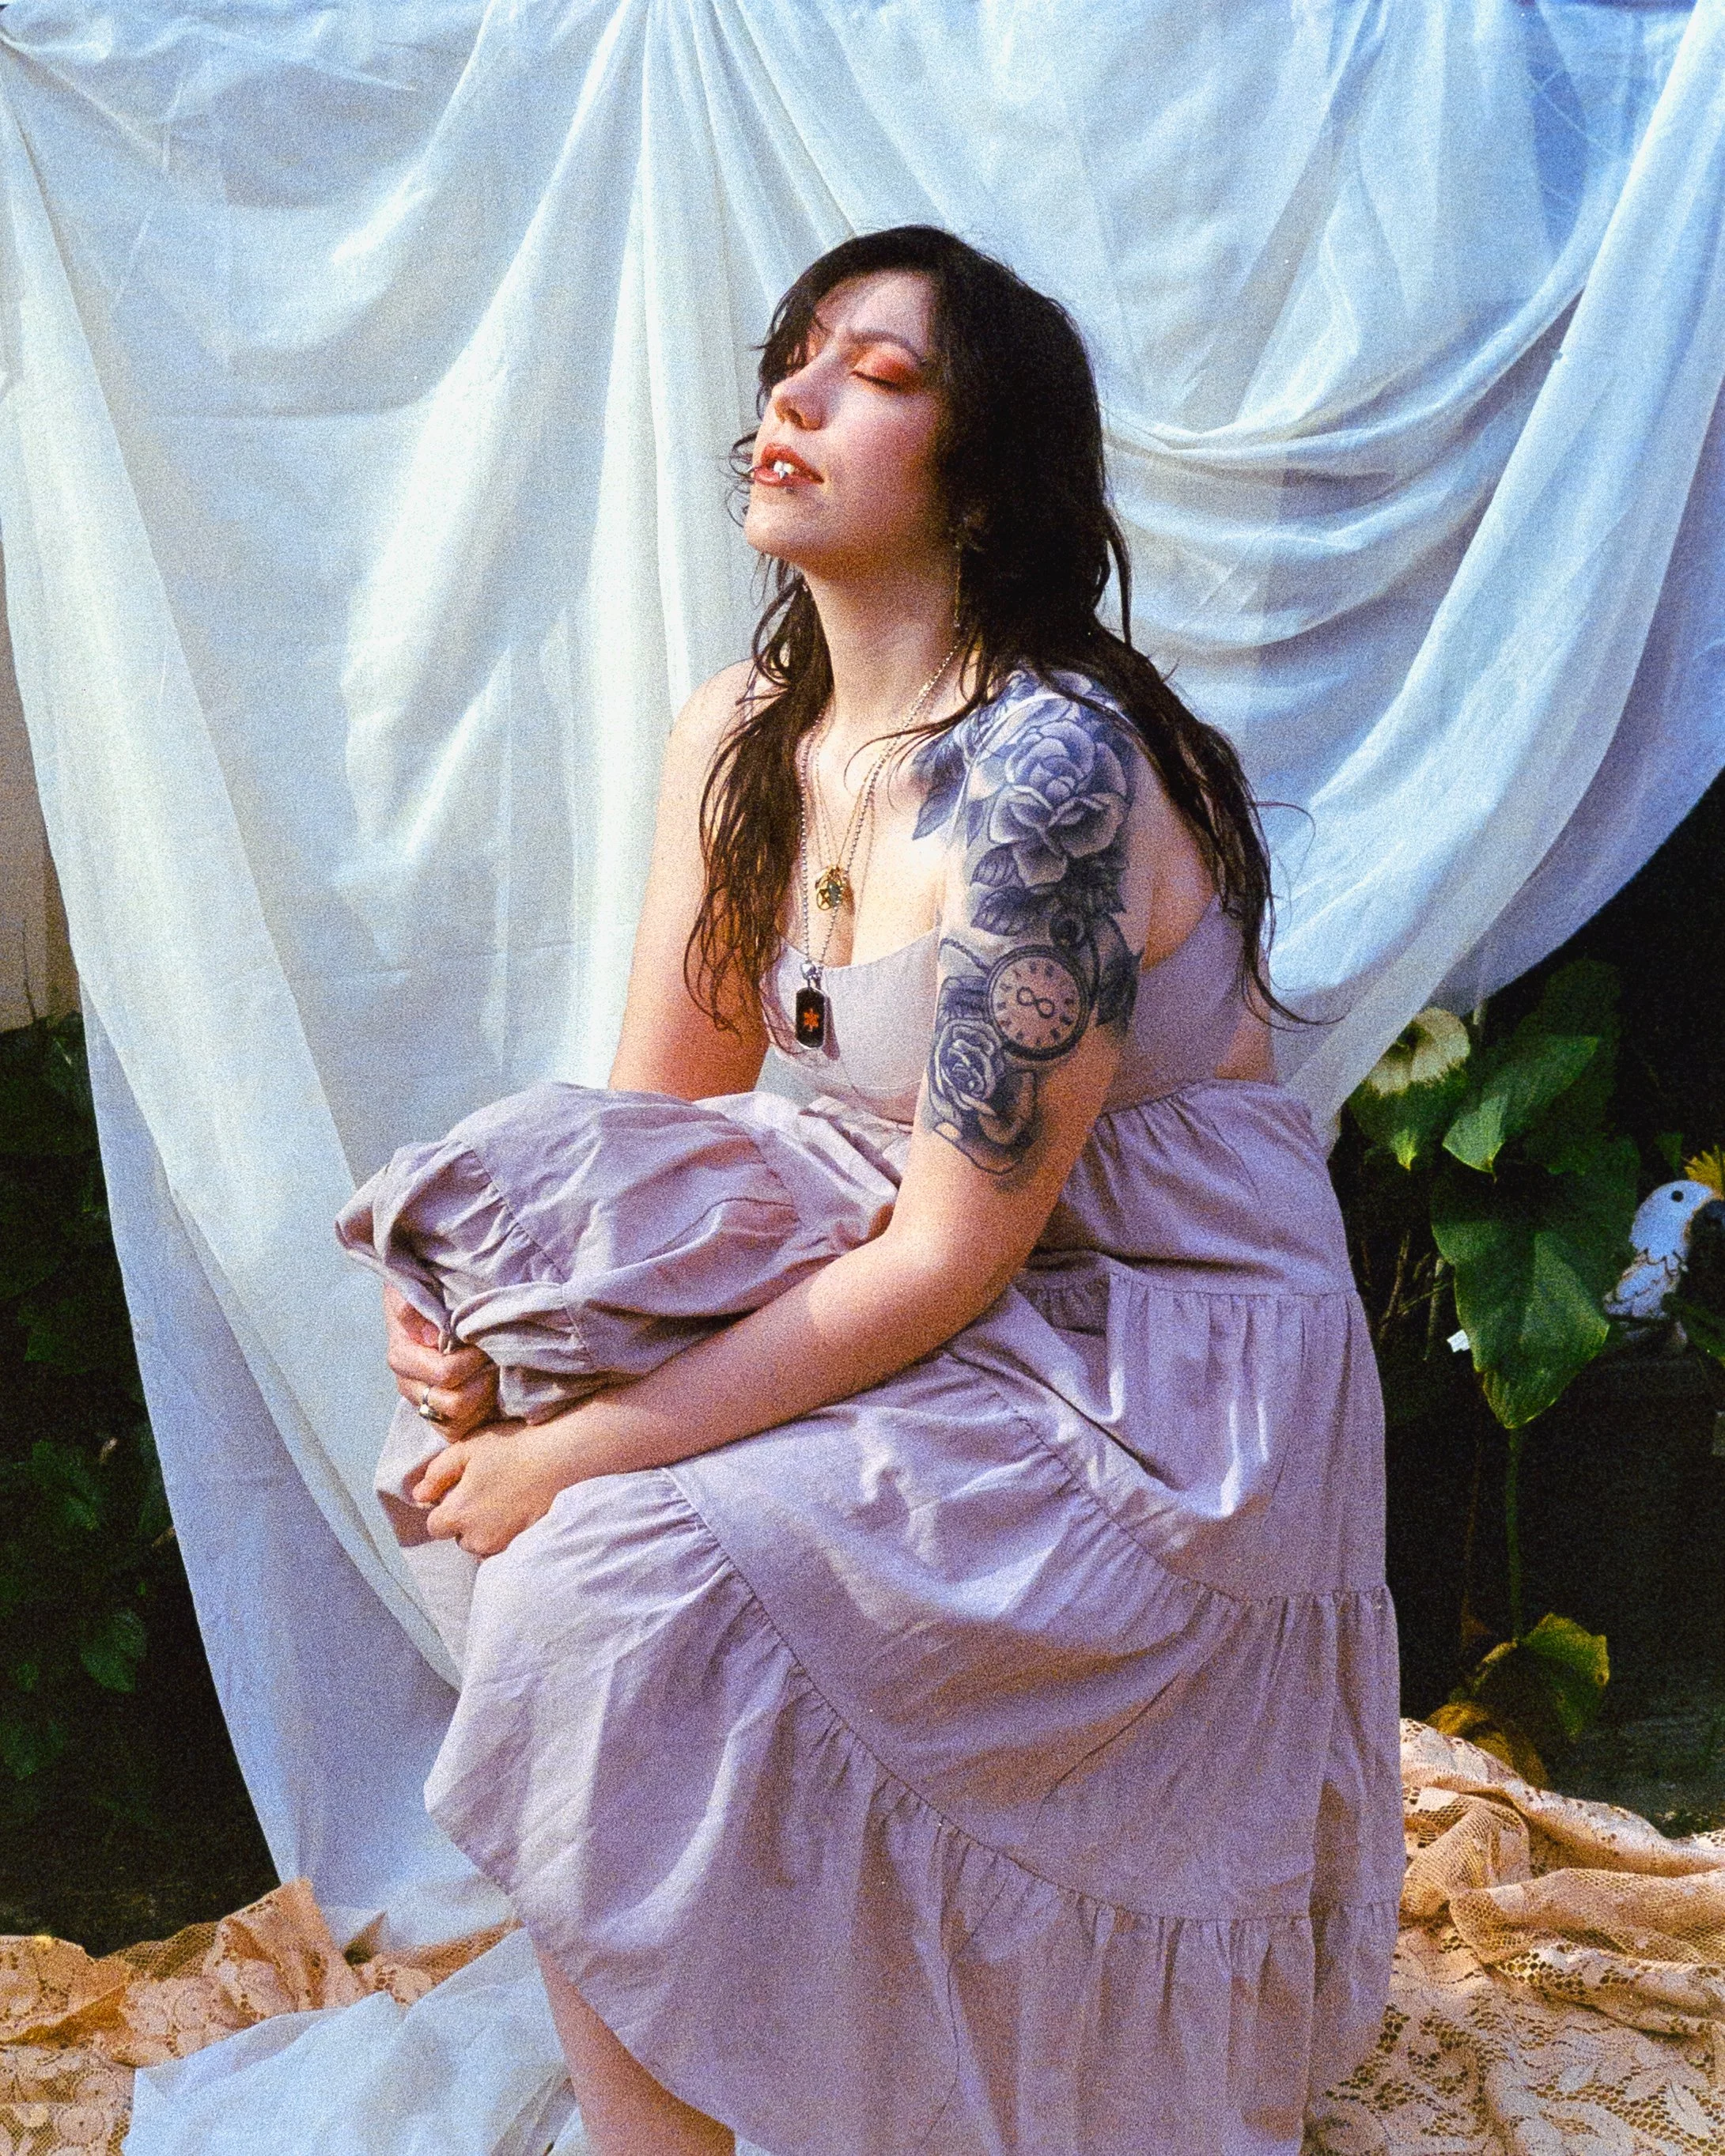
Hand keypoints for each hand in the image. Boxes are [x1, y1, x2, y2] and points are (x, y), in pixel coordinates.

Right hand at [384, 1283, 498, 1437]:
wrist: (425, 1300)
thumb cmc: (423, 1291)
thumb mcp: (412, 1286)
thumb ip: (412, 1306)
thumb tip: (432, 1335)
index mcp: (402, 1356)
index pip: (445, 1373)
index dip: (472, 1360)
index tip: (484, 1340)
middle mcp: (410, 1385)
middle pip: (454, 1403)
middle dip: (483, 1380)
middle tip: (495, 1357)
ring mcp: (423, 1404)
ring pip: (459, 1421)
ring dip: (484, 1397)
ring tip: (494, 1371)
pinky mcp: (437, 1416)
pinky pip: (459, 1432)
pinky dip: (479, 1416)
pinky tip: (489, 1390)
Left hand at [413, 1416, 589, 1557]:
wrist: (561, 1459)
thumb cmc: (512, 1449)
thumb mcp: (466, 1450)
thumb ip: (436, 1474)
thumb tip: (419, 1496)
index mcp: (458, 1515)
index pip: (435, 1526)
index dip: (443, 1507)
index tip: (459, 1489)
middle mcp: (476, 1538)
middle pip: (459, 1537)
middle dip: (465, 1521)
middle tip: (484, 1492)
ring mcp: (502, 1545)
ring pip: (482, 1544)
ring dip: (485, 1529)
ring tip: (502, 1501)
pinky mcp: (524, 1545)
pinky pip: (505, 1545)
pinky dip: (506, 1532)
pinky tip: (517, 1509)